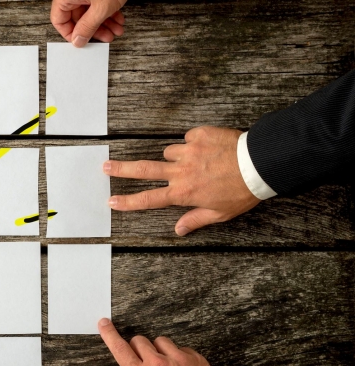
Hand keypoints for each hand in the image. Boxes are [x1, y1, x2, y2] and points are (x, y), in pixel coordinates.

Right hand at [51, 0, 125, 46]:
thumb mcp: (101, 8)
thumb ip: (88, 26)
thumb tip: (78, 40)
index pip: (59, 20)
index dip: (70, 33)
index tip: (81, 41)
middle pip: (77, 17)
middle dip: (94, 30)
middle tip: (104, 37)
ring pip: (90, 12)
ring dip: (104, 24)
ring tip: (116, 30)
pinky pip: (99, 5)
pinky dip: (109, 14)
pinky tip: (118, 20)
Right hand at [98, 318, 231, 365]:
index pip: (120, 349)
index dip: (109, 335)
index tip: (104, 324)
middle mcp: (157, 363)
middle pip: (139, 340)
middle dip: (138, 347)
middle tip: (145, 359)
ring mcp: (177, 358)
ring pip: (160, 341)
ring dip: (160, 350)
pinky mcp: (195, 357)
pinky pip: (182, 349)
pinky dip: (180, 357)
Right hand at [104, 126, 260, 235]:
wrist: (260, 164)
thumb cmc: (242, 191)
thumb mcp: (220, 213)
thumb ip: (195, 220)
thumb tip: (178, 230)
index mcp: (183, 193)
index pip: (148, 199)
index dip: (127, 202)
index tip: (111, 201)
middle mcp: (181, 171)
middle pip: (143, 169)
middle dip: (121, 169)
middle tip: (105, 167)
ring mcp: (188, 151)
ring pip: (170, 152)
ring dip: (177, 156)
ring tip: (198, 161)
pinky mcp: (199, 135)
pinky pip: (189, 138)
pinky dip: (195, 143)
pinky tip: (210, 149)